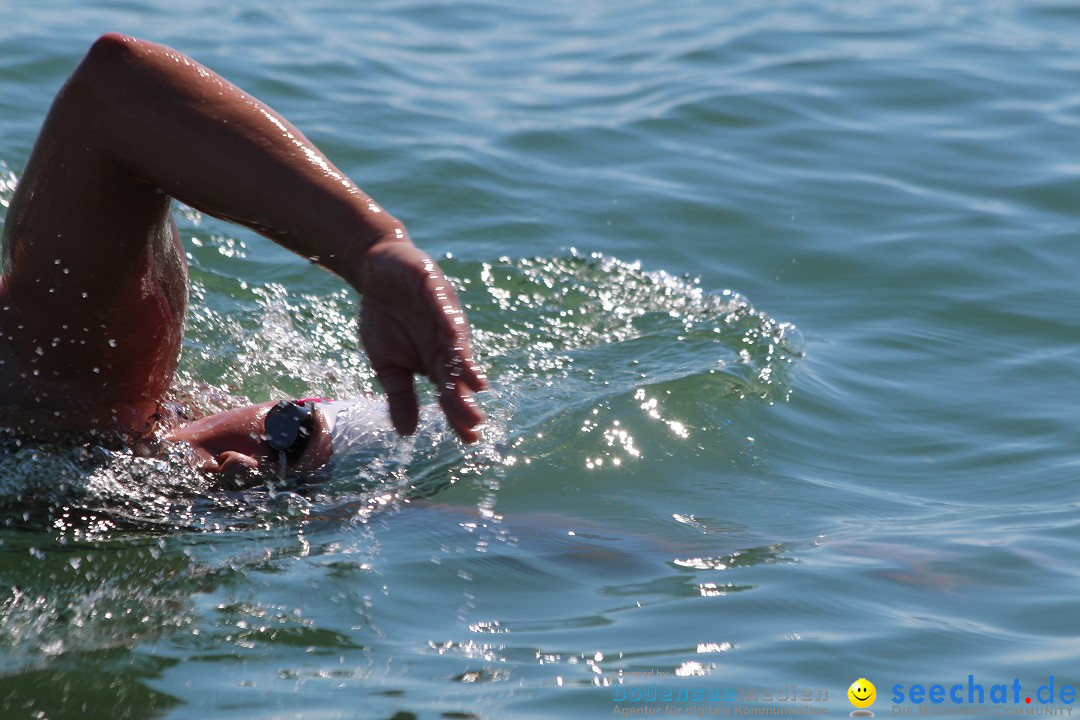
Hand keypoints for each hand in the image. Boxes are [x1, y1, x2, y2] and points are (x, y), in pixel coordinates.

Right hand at [358, 241, 486, 441]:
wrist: (376, 271)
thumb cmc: (386, 319)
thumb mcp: (387, 364)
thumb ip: (400, 394)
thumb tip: (407, 434)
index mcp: (436, 361)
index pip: (451, 392)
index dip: (460, 415)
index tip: (470, 440)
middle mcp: (446, 340)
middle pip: (457, 372)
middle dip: (465, 396)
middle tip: (474, 422)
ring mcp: (442, 313)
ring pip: (456, 341)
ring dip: (465, 362)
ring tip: (475, 384)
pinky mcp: (433, 286)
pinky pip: (440, 303)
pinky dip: (445, 318)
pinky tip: (452, 333)